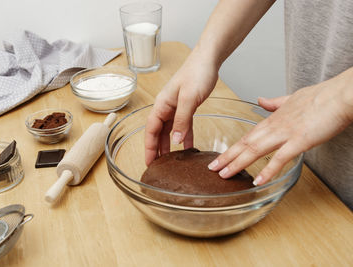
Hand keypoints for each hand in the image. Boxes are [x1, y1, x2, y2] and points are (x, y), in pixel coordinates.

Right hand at [145, 48, 218, 164]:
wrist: (208, 60)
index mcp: (162, 105)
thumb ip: (182, 120)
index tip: (149, 162)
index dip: (149, 147)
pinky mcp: (186, 107)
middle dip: (157, 150)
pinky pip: (182, 126)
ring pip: (169, 131)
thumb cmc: (196, 73)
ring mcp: (175, 107)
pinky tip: (188, 148)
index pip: (151, 130)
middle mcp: (166, 107)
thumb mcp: (189, 98)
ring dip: (169, 146)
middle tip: (158, 167)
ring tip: (170, 162)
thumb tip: (175, 141)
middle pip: (158, 133)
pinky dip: (184, 137)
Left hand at [207, 71, 352, 184]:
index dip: (233, 148)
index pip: (247, 136)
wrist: (340, 95)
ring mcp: (285, 133)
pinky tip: (257, 181)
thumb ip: (274, 102)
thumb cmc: (321, 97)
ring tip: (224, 175)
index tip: (220, 157)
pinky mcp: (300, 140)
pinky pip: (280, 158)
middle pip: (245, 144)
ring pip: (255, 150)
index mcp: (273, 119)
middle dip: (227, 157)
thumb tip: (260, 100)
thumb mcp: (292, 98)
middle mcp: (274, 127)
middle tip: (212, 169)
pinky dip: (267, 170)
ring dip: (238, 163)